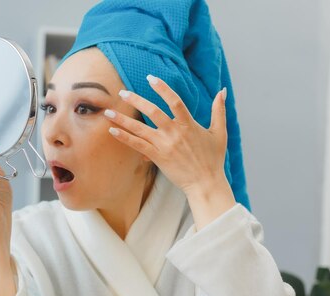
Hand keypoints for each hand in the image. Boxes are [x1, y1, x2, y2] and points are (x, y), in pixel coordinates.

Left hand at [103, 74, 229, 195]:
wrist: (206, 183)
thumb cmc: (214, 159)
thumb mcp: (220, 132)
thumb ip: (218, 110)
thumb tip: (222, 91)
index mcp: (189, 124)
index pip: (174, 101)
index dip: (162, 88)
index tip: (151, 78)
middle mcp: (175, 133)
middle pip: (152, 112)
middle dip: (136, 100)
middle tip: (122, 92)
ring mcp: (165, 145)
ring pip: (140, 129)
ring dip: (122, 120)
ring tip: (108, 112)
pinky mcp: (158, 158)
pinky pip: (138, 146)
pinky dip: (124, 138)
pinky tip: (112, 131)